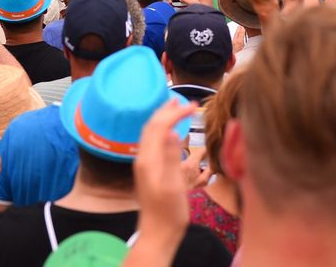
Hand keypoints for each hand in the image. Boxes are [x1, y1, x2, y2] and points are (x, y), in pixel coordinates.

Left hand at [133, 99, 197, 247]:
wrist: (157, 233)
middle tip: (184, 101)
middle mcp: (143, 158)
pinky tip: (169, 132)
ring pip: (150, 133)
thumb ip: (171, 158)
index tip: (193, 106)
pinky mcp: (148, 169)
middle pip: (151, 126)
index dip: (175, 113)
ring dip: (162, 118)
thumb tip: (173, 132)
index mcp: (148, 159)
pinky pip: (152, 141)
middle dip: (167, 111)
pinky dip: (161, 129)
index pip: (159, 126)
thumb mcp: (173, 185)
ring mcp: (144, 164)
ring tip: (175, 108)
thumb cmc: (168, 212)